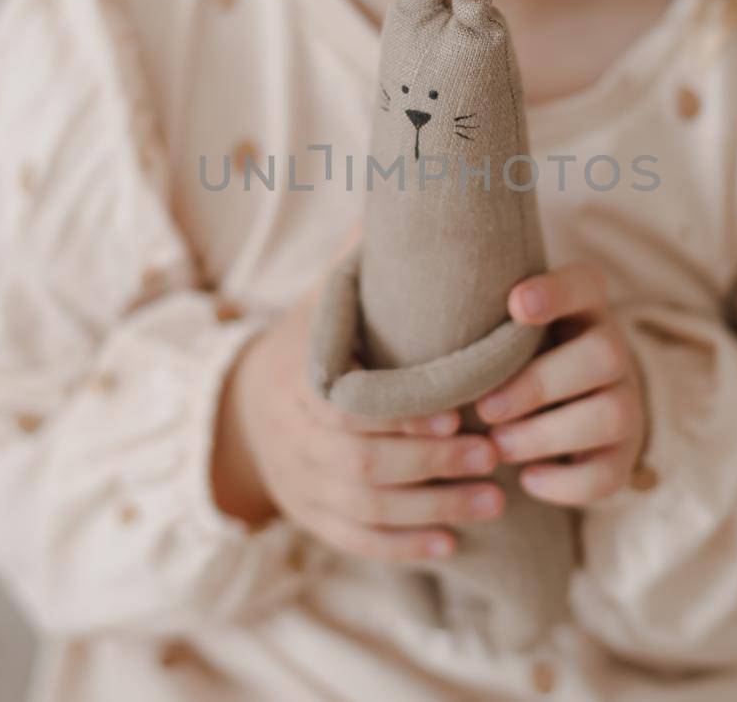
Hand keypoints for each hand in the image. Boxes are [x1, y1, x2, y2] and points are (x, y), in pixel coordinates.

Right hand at [216, 228, 506, 562]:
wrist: (241, 408)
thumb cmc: (305, 347)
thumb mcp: (319, 302)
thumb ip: (358, 263)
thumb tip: (403, 189)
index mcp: (298, 380)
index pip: (347, 406)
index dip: (400, 415)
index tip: (456, 412)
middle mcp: (293, 437)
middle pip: (362, 463)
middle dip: (431, 465)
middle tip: (493, 457)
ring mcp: (299, 482)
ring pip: (365, 508)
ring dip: (432, 510)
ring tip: (495, 501)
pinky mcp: (309, 517)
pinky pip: (355, 541)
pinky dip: (402, 548)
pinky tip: (452, 547)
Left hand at [473, 262, 647, 505]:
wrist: (564, 406)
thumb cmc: (513, 357)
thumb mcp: (502, 331)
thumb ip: (478, 327)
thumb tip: (420, 354)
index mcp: (583, 308)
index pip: (585, 283)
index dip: (556, 292)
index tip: (516, 304)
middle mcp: (613, 351)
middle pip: (602, 357)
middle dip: (538, 385)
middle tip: (485, 409)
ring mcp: (625, 403)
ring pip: (610, 416)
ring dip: (546, 435)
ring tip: (497, 446)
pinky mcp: (621, 455)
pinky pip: (609, 473)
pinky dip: (565, 484)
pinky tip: (526, 478)